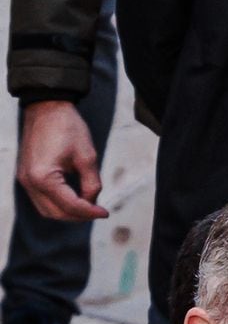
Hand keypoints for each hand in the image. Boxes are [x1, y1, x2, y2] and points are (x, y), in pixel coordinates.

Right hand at [17, 101, 108, 220]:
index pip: (71, 206)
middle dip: (80, 216)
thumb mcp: (88, 158)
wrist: (47, 107)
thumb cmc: (67, 128)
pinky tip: (75, 199)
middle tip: (98, 211)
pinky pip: (42, 200)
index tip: (106, 212)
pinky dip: (58, 204)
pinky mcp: (27, 175)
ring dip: (68, 213)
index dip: (91, 212)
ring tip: (88, 207)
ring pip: (48, 210)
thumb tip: (92, 203)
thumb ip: (92, 186)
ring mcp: (25, 179)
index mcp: (43, 177)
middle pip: (57, 213)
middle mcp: (30, 181)